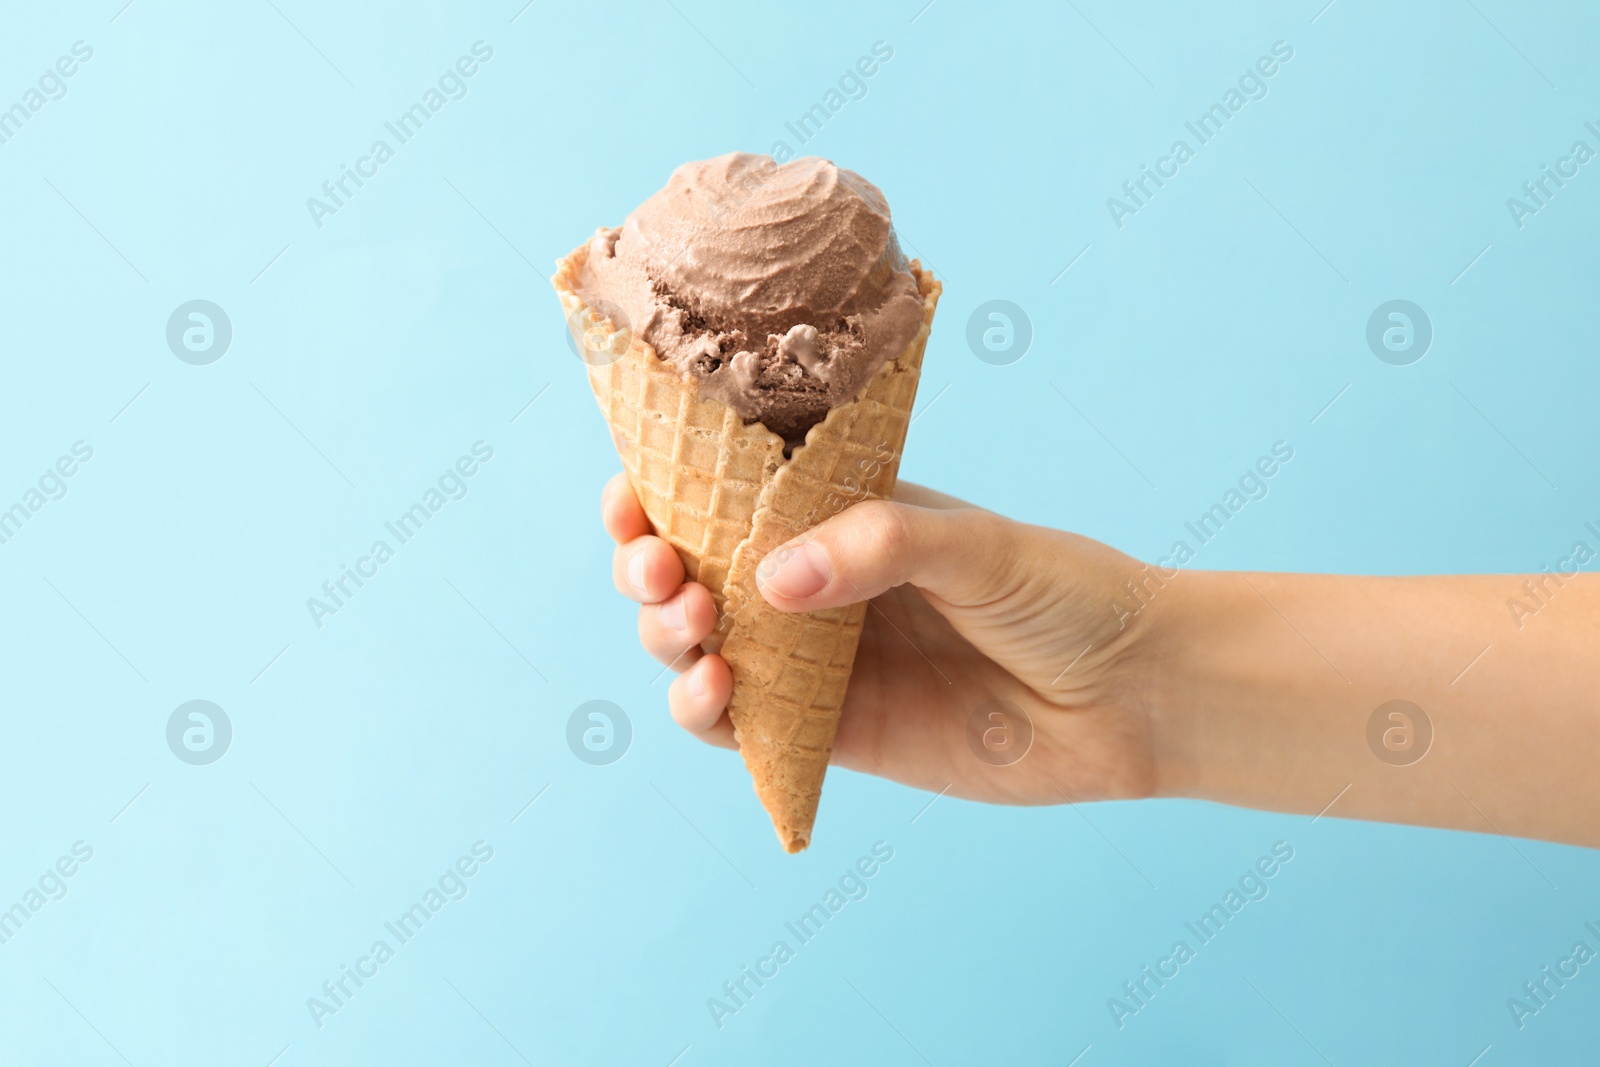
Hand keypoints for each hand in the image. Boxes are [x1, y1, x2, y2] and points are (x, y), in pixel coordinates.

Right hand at [600, 472, 1165, 805]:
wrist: (1133, 697)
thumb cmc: (1068, 595)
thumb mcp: (979, 547)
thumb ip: (881, 547)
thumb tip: (770, 580)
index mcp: (838, 514)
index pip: (725, 493)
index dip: (660, 494)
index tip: (632, 499)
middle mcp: (814, 584)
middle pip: (692, 572)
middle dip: (650, 569)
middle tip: (663, 573)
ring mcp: (818, 661)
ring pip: (701, 648)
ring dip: (669, 638)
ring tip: (698, 632)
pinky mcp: (831, 735)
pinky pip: (741, 728)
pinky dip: (705, 712)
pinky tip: (718, 692)